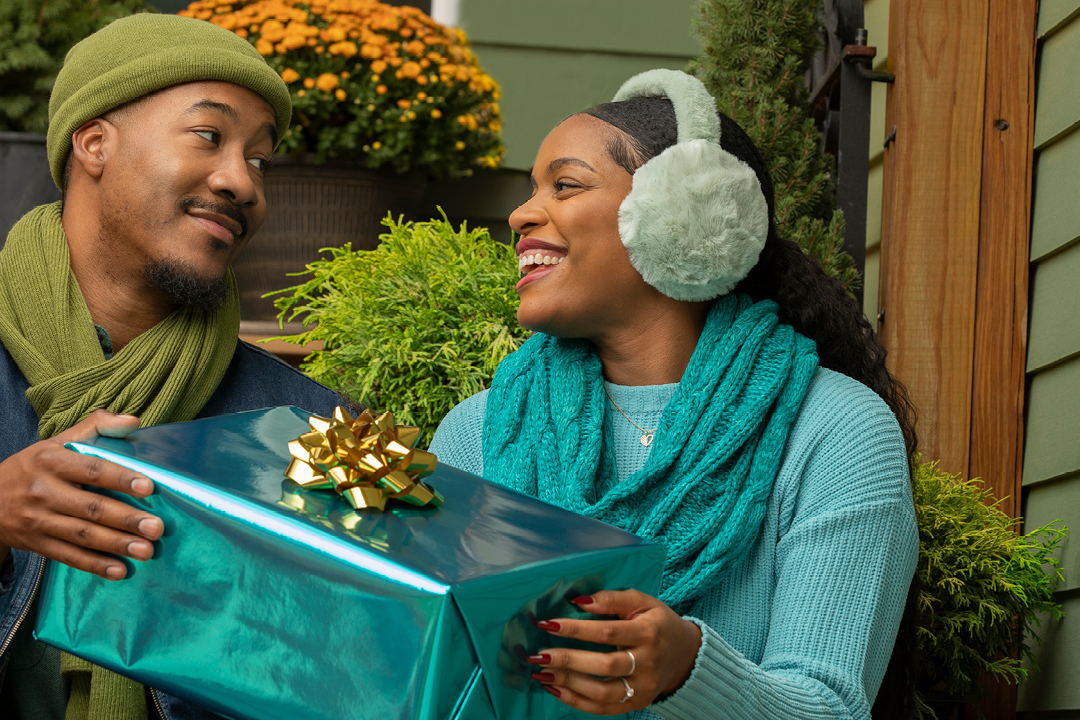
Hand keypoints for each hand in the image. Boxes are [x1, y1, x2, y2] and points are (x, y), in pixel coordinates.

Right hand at [0, 410, 162, 579]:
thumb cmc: (33, 467)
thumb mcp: (56, 442)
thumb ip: (95, 427)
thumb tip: (133, 421)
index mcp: (50, 461)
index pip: (90, 469)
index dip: (120, 478)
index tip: (148, 488)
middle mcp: (42, 491)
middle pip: (90, 507)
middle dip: (125, 519)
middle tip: (156, 527)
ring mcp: (37, 520)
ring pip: (82, 535)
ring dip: (116, 544)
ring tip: (146, 550)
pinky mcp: (36, 544)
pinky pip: (68, 556)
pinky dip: (94, 565)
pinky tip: (119, 570)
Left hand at [527, 589, 701, 714]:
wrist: (685, 655)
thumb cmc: (657, 623)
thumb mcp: (642, 602)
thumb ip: (613, 598)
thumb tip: (580, 601)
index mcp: (649, 632)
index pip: (607, 632)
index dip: (576, 629)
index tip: (548, 624)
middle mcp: (647, 663)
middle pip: (604, 665)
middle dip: (567, 660)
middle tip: (539, 655)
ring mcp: (643, 688)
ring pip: (602, 693)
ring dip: (568, 683)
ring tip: (542, 672)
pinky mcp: (637, 703)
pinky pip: (603, 709)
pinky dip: (576, 701)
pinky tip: (556, 688)